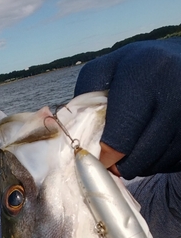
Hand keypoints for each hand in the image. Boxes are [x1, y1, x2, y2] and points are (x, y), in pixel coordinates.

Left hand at [74, 39, 180, 178]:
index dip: (104, 155)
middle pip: (137, 157)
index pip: (119, 136)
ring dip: (136, 165)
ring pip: (153, 164)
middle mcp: (173, 93)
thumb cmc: (137, 69)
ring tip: (131, 147)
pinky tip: (151, 145)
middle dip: (118, 165)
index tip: (97, 157)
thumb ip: (86, 96)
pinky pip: (170, 164)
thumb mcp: (108, 69)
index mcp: (145, 73)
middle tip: (110, 159)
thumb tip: (70, 133)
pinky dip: (156, 162)